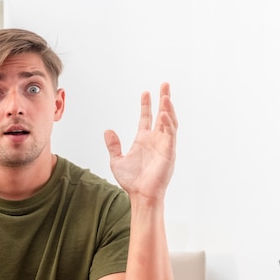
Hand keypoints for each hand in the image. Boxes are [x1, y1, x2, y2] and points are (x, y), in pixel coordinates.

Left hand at [104, 83, 177, 203]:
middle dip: (164, 99)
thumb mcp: (117, 160)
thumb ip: (113, 145)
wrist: (140, 195)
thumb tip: (107, 131)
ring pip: (169, 122)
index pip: (146, 118)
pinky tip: (164, 114)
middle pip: (162, 115)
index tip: (146, 92)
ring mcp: (164, 145)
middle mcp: (156, 140)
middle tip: (165, 84)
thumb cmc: (131, 181)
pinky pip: (171, 135)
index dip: (146, 105)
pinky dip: (169, 124)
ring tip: (166, 95)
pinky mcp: (169, 152)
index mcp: (143, 140)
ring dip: (169, 109)